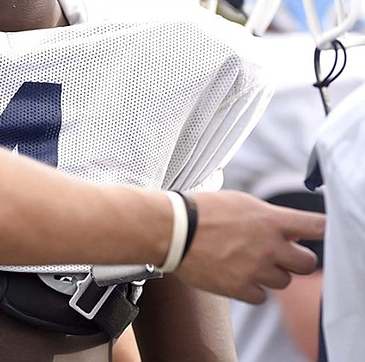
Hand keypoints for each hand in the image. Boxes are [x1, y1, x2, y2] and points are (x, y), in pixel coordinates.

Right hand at [176, 190, 323, 303]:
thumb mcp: (240, 202)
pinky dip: (251, 289)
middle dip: (295, 259)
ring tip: (247, 261)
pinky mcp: (240, 288)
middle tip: (277, 253)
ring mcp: (256, 269)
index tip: (324, 233)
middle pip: (307, 263)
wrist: (172, 229)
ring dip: (270, 274)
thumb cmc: (202, 210)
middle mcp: (269, 246)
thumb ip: (269, 217)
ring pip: (284, 282)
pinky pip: (261, 297)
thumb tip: (291, 229)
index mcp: (270, 220)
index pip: (317, 226)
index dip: (326, 231)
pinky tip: (236, 274)